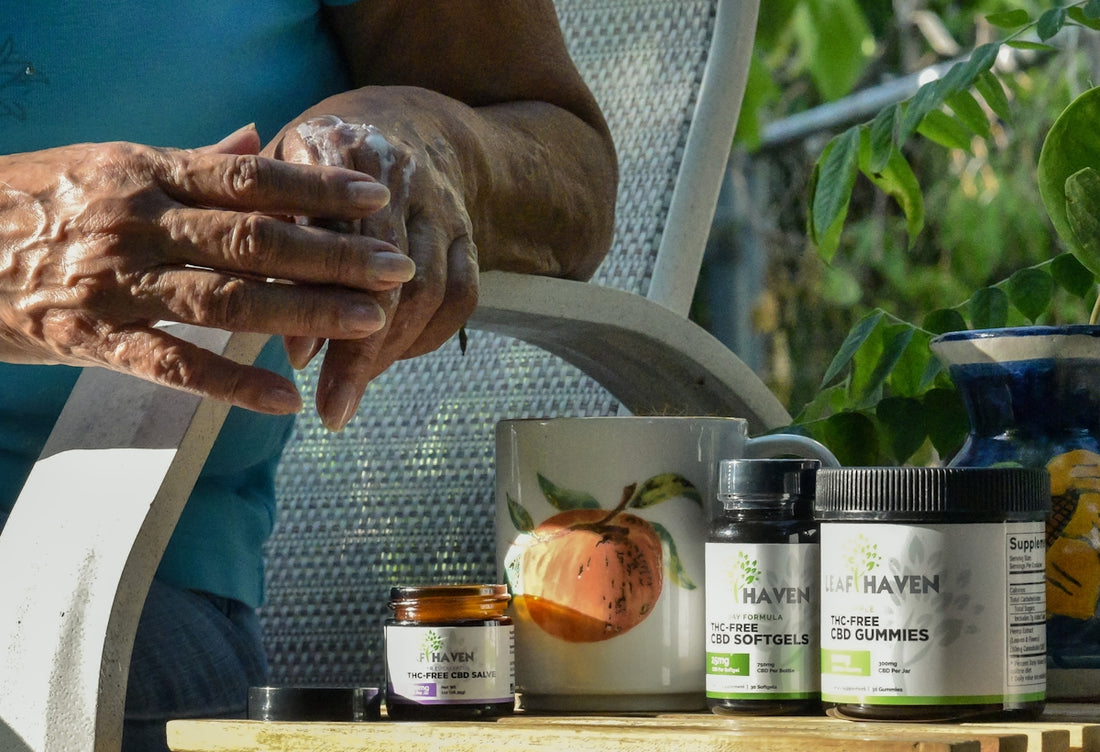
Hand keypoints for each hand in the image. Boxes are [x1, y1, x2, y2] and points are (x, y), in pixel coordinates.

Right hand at [0, 125, 414, 413]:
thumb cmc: (39, 200)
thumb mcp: (112, 164)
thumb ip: (191, 161)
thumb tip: (254, 139)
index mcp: (148, 173)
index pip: (250, 178)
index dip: (318, 187)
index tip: (375, 197)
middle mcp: (140, 223)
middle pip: (255, 239)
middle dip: (333, 253)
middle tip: (395, 266)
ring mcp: (117, 283)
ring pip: (227, 298)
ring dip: (305, 312)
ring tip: (367, 321)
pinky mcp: (92, 338)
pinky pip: (173, 364)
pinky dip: (232, 383)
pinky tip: (284, 400)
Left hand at [272, 115, 478, 429]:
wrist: (406, 123)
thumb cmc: (317, 161)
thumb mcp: (278, 175)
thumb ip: (276, 244)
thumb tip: (292, 341)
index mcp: (340, 148)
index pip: (335, 239)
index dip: (317, 303)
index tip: (295, 363)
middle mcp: (401, 175)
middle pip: (393, 276)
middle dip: (363, 349)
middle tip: (334, 406)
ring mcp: (442, 206)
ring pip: (432, 291)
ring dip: (395, 351)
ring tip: (356, 391)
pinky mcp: (469, 233)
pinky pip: (463, 295)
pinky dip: (431, 337)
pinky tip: (394, 360)